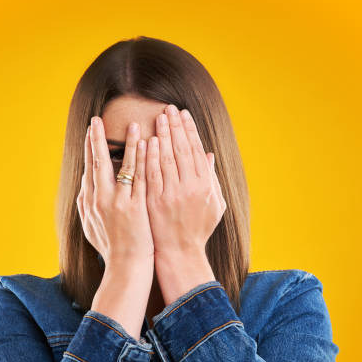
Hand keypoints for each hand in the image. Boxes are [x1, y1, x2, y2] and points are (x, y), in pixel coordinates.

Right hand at [77, 116, 153, 270]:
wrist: (126, 266)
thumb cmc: (110, 248)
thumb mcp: (90, 227)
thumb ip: (86, 206)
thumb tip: (83, 190)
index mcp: (89, 202)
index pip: (88, 168)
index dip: (88, 147)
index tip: (90, 131)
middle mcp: (100, 200)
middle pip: (97, 162)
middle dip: (96, 139)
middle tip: (96, 120)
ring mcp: (117, 203)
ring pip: (122, 167)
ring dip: (128, 144)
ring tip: (133, 125)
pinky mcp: (135, 207)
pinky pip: (139, 178)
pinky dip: (142, 161)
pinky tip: (147, 146)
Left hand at [145, 104, 226, 304]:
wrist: (179, 252)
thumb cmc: (197, 229)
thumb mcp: (214, 204)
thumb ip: (211, 178)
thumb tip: (209, 154)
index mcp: (205, 185)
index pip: (197, 150)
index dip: (190, 130)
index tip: (184, 114)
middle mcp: (190, 187)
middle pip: (182, 150)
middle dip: (176, 126)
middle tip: (170, 108)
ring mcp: (171, 194)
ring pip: (167, 158)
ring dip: (163, 135)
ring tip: (159, 117)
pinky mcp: (155, 201)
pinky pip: (152, 173)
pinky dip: (150, 156)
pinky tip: (148, 140)